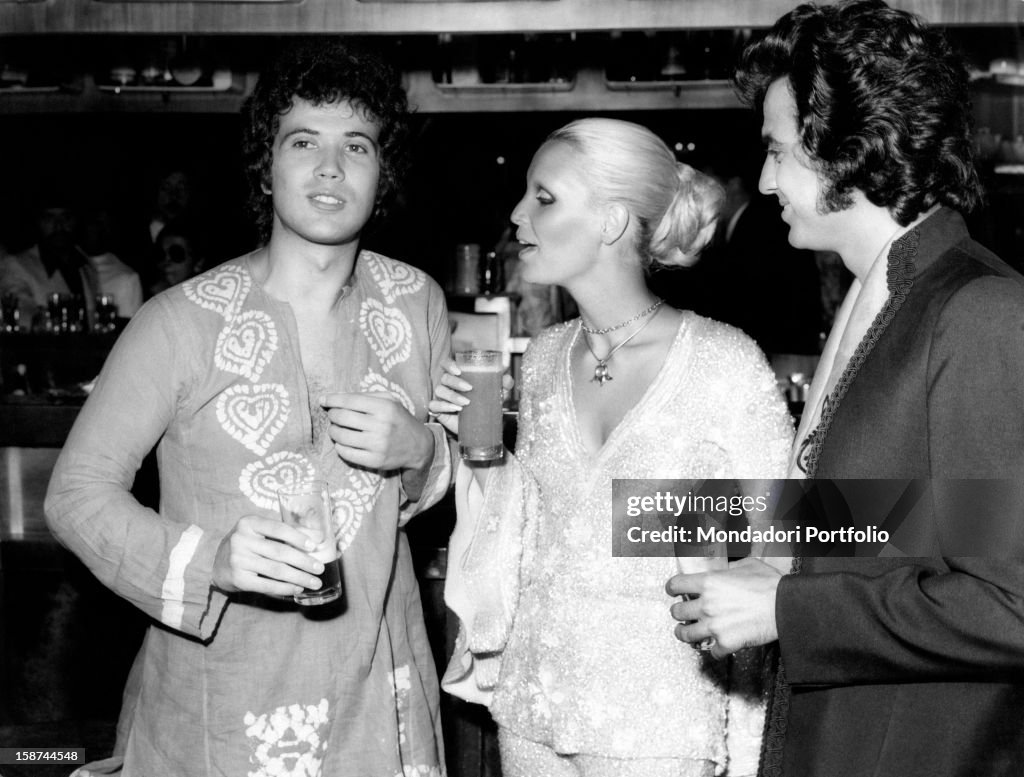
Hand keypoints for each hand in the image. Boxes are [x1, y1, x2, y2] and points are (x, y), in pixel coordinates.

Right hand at [213, 515, 324, 596]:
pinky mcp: (238, 579)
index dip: (297, 537)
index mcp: (248, 523)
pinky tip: (297, 588)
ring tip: (314, 582)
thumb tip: (316, 539)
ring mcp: (238, 560)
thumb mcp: (257, 531)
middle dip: (304, 561)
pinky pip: (267, 585)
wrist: (215, 561)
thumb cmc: (246, 544)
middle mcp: (241, 540)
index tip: (314, 546)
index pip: (278, 528)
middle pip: (280, 552)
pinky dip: (285, 588)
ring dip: (299, 577)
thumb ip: (280, 533)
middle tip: (320, 568)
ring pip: (276, 570)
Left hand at [321, 391, 431, 470]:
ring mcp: (378, 445)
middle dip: (332, 415)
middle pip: (342, 417)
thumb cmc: (399, 419)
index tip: (323, 400)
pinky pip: (345, 453)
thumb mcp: (390, 400)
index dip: (332, 399)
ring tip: (337, 428)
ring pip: (340, 436)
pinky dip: (339, 446)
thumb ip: (365, 396)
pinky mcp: (375, 460)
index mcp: (385, 407)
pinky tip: (343, 442)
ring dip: (333, 430)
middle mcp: (381, 425)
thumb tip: (333, 398)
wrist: (419, 446)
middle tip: (333, 415)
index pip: (350, 401)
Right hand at [427, 360, 514, 436]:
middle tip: (469, 388)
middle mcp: (447, 385)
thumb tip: (508, 378)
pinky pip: (434, 405)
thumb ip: (503, 385)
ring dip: (452, 395)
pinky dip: (443, 406)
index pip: (447, 364)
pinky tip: (455, 409)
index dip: (450, 364)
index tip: (458, 370)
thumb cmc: (484, 405)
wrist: (478, 427)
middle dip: (456, 382)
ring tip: (466, 403)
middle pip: (444, 377)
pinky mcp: (438, 410)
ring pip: (439, 390)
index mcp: (458, 376)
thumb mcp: (496, 395)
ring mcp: (441, 397)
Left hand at [666, 557, 781, 658]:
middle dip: (678, 613)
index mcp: (709, 582)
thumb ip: (729, 568)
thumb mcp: (747, 565)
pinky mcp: (726, 643)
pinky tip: (718, 648)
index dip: (672, 588)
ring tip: (686, 633)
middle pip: (676, 611)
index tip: (673, 592)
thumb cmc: (770, 585)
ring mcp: (714, 625)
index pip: (676, 585)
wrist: (786, 607)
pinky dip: (715, 651)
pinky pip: (712, 652)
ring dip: (685, 634)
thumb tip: (725, 570)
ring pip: (685, 634)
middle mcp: (707, 604)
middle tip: (682, 614)